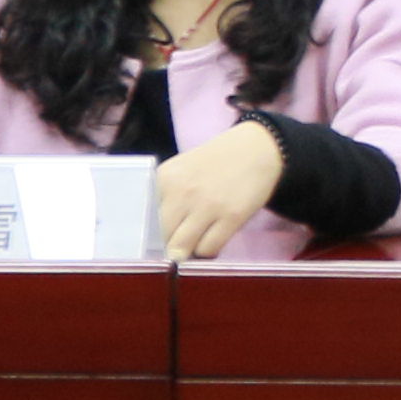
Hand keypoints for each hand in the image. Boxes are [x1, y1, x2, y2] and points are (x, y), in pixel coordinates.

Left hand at [153, 118, 288, 259]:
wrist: (257, 148)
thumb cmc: (214, 163)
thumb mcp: (181, 171)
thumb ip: (164, 197)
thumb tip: (154, 237)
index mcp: (164, 178)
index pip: (143, 219)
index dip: (147, 234)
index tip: (153, 240)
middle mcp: (182, 191)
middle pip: (161, 238)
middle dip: (166, 246)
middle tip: (175, 245)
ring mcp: (208, 205)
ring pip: (182, 248)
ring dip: (186, 251)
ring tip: (194, 241)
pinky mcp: (232, 216)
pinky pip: (209, 249)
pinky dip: (207, 250)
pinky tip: (212, 237)